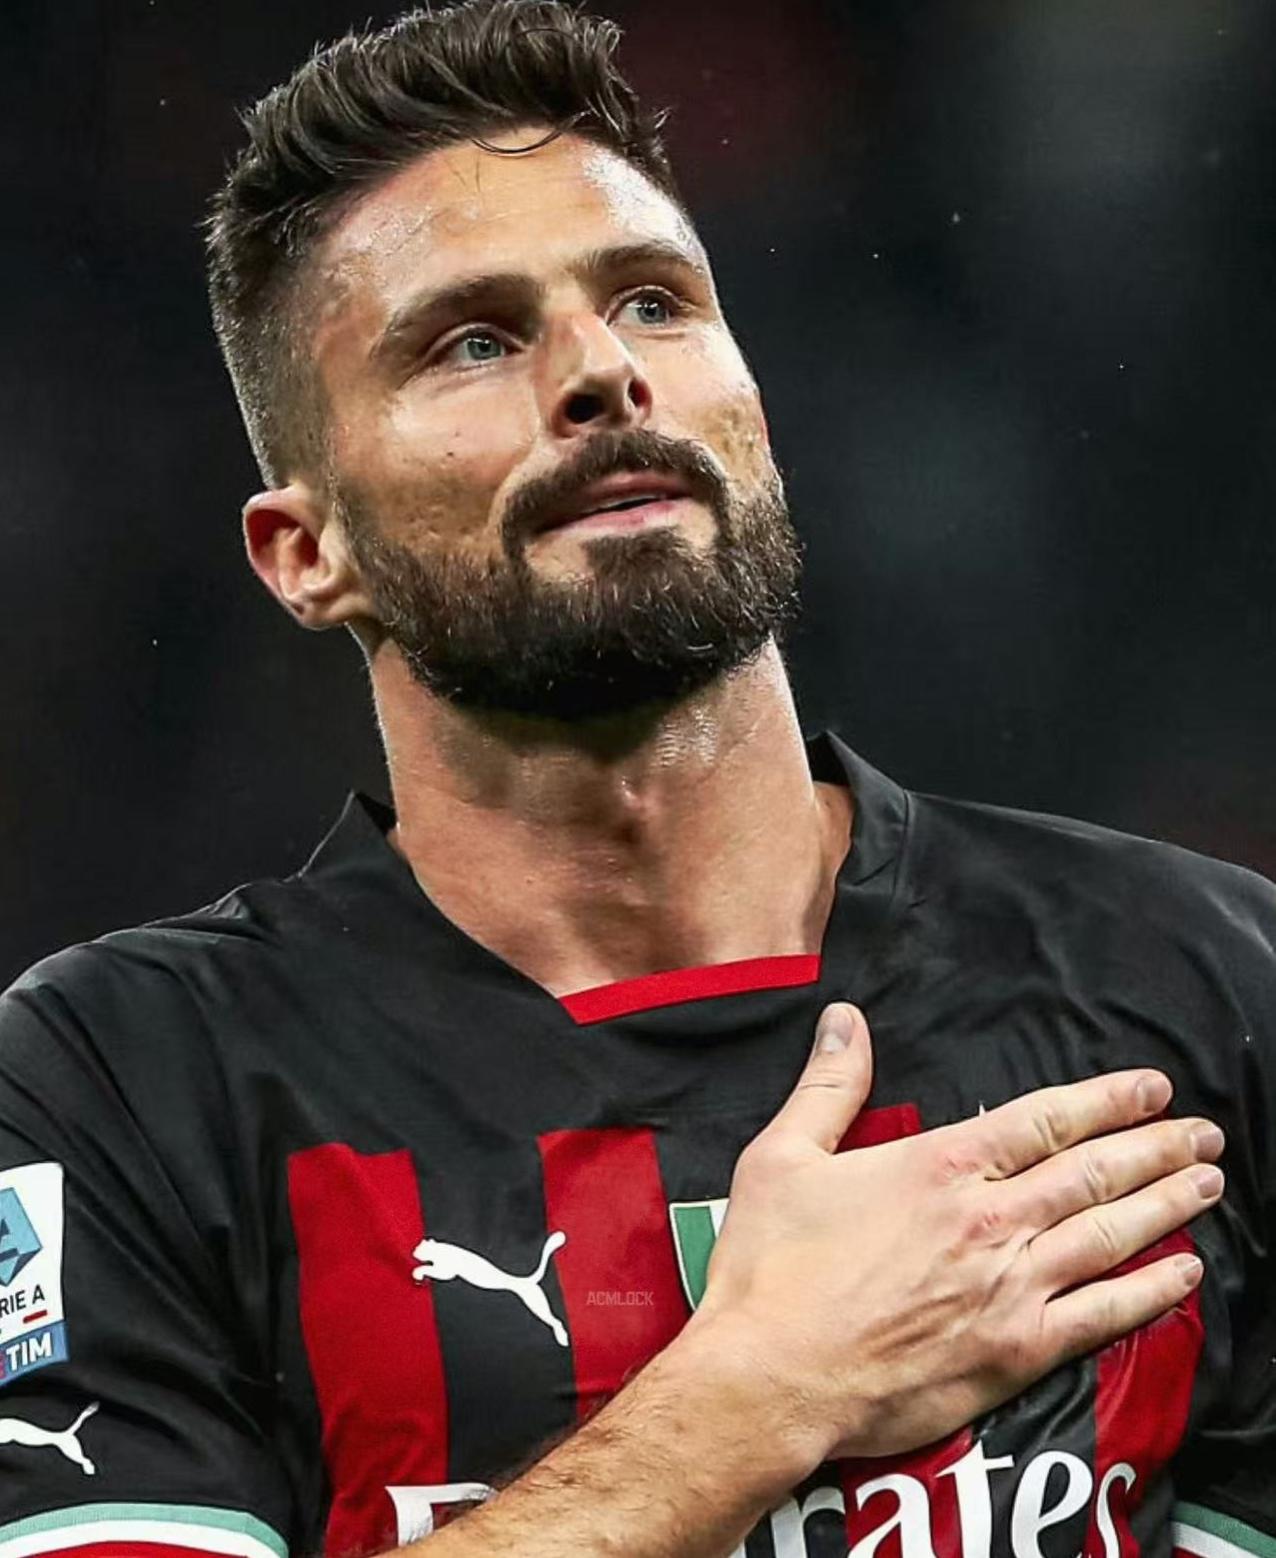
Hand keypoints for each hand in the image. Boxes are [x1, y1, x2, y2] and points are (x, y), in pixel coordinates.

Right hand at [683, 1003, 1222, 1470]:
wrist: (773, 1375)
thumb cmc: (771, 1266)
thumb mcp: (783, 1155)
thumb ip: (828, 1085)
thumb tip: (847, 1019)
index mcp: (940, 1166)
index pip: (1045, 1120)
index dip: (1106, 1100)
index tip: (1153, 1089)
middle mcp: (990, 1220)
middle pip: (1093, 1172)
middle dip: (1156, 1147)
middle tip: (1203, 1132)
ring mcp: (1010, 1287)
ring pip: (1110, 1235)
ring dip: (1166, 1204)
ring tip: (1208, 1182)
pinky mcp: (1014, 1350)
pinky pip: (1102, 1315)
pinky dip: (1150, 1291)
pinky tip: (1182, 1274)